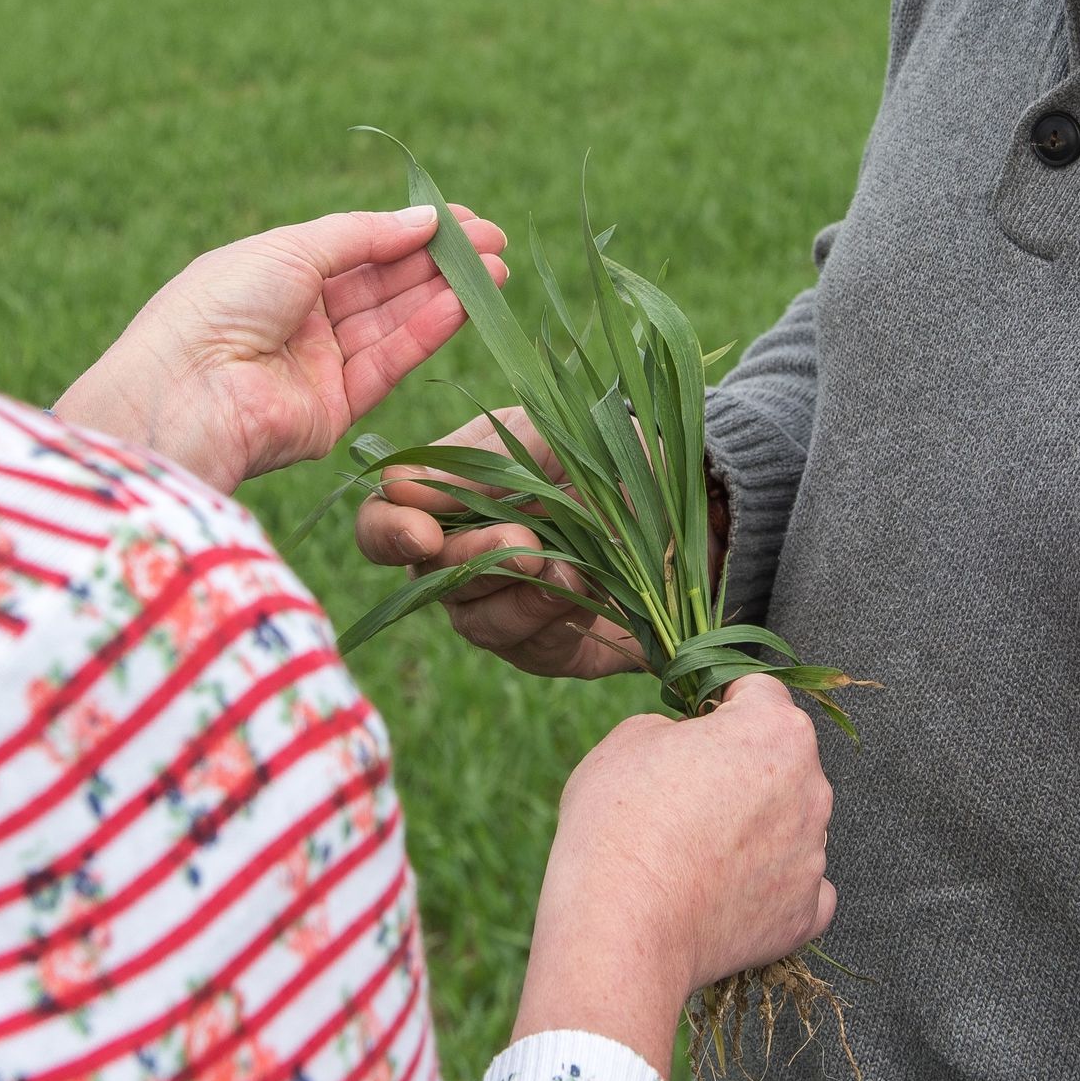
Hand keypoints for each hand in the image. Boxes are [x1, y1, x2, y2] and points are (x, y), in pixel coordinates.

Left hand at [55, 205, 507, 495]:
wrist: (185, 393)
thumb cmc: (220, 306)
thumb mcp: (291, 249)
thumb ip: (363, 235)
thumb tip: (425, 220)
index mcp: (276, 273)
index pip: (357, 248)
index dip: (409, 232)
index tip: (463, 220)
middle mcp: (299, 318)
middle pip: (382, 284)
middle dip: (438, 263)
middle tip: (494, 243)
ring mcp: (317, 364)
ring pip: (393, 323)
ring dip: (445, 296)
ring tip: (496, 272)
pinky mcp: (335, 408)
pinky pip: (388, 363)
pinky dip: (427, 333)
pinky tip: (463, 305)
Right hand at [355, 406, 645, 679]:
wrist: (695, 500)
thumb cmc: (614, 450)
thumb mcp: (555, 433)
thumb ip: (480, 461)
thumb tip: (396, 484)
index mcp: (451, 495)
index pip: (384, 522)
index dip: (388, 531)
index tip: (421, 531)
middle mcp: (462, 558)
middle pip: (428, 578)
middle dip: (472, 560)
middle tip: (526, 542)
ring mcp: (502, 606)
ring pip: (475, 620)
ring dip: (518, 594)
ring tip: (566, 568)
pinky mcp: (546, 646)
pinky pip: (529, 647)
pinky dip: (554, 619)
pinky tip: (585, 591)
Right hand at [513, 676, 835, 1078]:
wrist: (620, 928)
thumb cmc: (619, 822)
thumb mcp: (629, 737)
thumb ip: (677, 727)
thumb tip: (692, 747)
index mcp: (775, 729)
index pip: (759, 691)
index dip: (719, 703)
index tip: (692, 727)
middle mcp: (811, 787)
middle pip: (782, 759)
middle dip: (743, 766)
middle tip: (685, 794)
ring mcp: (813, 855)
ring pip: (790, 821)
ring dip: (756, 825)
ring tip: (696, 850)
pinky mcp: (805, 914)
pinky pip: (799, 885)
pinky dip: (769, 885)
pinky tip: (727, 889)